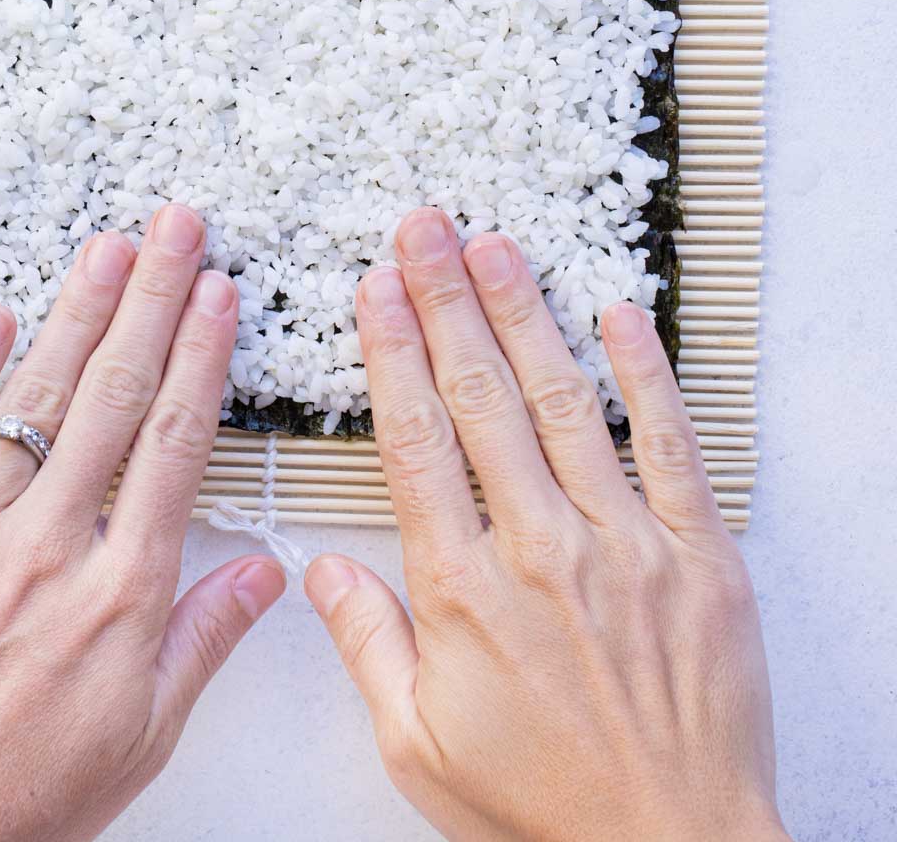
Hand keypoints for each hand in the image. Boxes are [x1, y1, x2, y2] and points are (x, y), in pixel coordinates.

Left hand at [0, 204, 284, 841]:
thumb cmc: (21, 798)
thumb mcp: (144, 735)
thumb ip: (206, 639)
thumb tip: (268, 573)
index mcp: (118, 592)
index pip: (172, 444)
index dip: (201, 358)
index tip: (220, 296)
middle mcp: (46, 547)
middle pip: (112, 397)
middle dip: (152, 300)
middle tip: (176, 229)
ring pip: (33, 401)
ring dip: (74, 314)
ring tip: (107, 249)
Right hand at [306, 209, 786, 841]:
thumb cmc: (544, 810)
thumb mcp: (420, 749)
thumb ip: (369, 647)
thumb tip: (315, 570)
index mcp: (465, 592)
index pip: (415, 442)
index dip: (392, 353)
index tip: (373, 289)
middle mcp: (540, 550)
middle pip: (480, 397)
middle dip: (446, 300)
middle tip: (424, 229)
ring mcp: (624, 543)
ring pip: (562, 403)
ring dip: (525, 314)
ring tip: (495, 245)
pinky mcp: (697, 553)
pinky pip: (669, 444)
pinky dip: (645, 373)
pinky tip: (619, 314)